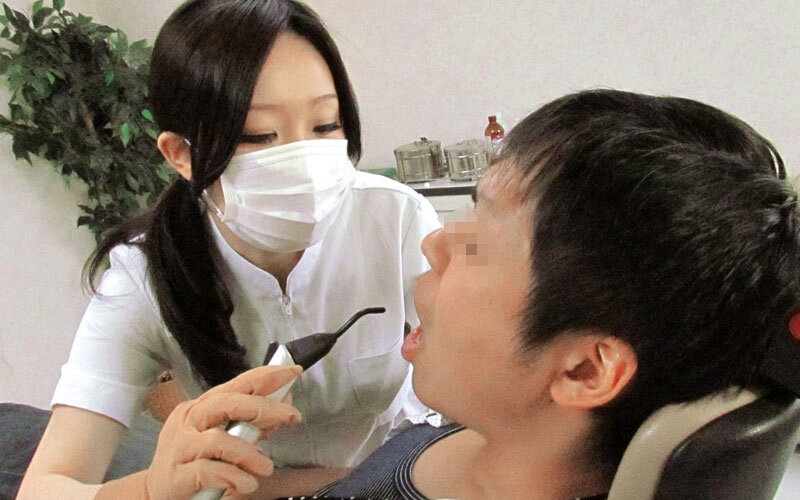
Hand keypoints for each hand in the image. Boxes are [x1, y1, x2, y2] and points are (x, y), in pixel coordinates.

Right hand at [144, 364, 301, 499]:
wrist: (156, 493)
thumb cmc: (194, 462)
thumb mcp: (226, 438)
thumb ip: (254, 423)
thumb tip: (285, 402)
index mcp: (203, 407)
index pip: (237, 384)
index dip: (266, 376)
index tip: (292, 372)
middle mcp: (189, 420)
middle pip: (228, 403)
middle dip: (264, 408)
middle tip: (291, 416)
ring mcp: (180, 447)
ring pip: (218, 440)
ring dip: (249, 453)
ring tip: (265, 467)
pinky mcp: (175, 475)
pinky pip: (209, 471)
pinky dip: (233, 477)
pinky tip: (246, 483)